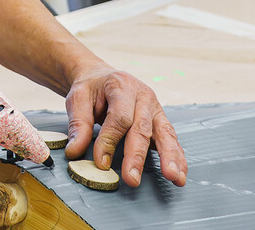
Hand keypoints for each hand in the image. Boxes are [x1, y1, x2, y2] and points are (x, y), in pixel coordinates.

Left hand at [62, 67, 186, 187]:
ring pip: (164, 133)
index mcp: (121, 86)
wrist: (100, 76)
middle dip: (137, 156)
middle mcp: (142, 96)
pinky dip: (177, 156)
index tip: (101, 162)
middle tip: (132, 178)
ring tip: (173, 177)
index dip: (110, 141)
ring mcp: (154, 108)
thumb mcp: (78, 99)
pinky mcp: (159, 120)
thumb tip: (74, 151)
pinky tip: (179, 173)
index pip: (119, 117)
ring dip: (169, 157)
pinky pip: (170, 138)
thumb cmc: (91, 88)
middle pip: (142, 128)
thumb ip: (78, 124)